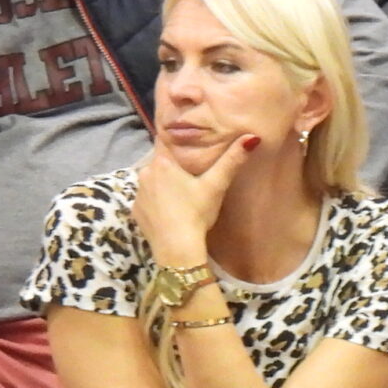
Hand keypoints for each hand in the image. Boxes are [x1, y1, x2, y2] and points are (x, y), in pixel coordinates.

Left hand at [132, 134, 258, 266]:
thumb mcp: (216, 186)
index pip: (164, 141)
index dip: (175, 143)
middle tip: (188, 180)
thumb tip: (252, 137)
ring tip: (179, 199)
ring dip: (162, 186)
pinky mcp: (135, 212)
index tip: (185, 148)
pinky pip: (146, 201)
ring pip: (151, 182)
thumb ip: (232, 161)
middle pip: (159, 163)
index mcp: (163, 162)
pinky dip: (155, 204)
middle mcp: (145, 172)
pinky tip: (168, 214)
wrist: (177, 250)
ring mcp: (138, 193)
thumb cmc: (196, 214)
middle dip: (171, 168)